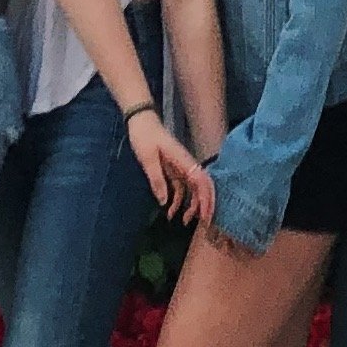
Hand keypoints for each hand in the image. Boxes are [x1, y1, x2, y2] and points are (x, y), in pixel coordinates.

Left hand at [128, 110, 215, 227]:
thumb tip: (165, 202)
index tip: (205, 216)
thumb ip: (157, 179)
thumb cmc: (144, 136)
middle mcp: (185, 164)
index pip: (201, 180)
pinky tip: (170, 211)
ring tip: (184, 222)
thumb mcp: (147, 158)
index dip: (206, 198)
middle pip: (202, 186)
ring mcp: (180, 167)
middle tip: (202, 224)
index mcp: (183, 160)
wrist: (141, 122)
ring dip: (192, 205)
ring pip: (193, 189)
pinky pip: (181, 187)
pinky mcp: (173, 170)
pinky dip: (178, 201)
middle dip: (205, 205)